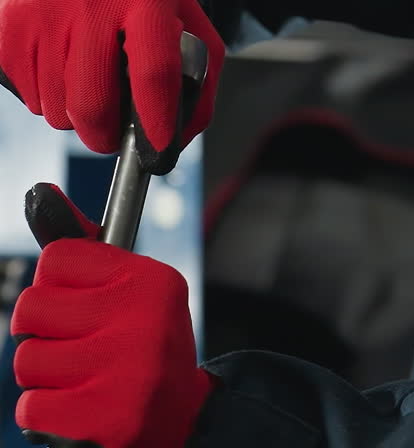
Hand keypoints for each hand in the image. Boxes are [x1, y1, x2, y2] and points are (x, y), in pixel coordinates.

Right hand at [0, 0, 224, 171]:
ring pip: (55, 109)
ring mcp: (42, 8)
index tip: (156, 147)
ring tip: (88, 77)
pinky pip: (28, 97)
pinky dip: (48, 97)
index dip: (156, 119)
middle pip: (92, 103)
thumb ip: (198, 81)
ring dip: (74, 114)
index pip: (153, 68)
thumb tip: (175, 142)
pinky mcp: (7, 25)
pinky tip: (61, 64)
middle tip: (114, 129)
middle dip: (106, 134)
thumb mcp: (186, 19)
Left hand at [13, 183, 214, 447]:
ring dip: (42, 374)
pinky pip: (30, 407)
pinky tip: (71, 406)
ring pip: (26, 359)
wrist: (185, 419)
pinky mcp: (103, 419)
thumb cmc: (148, 345)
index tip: (74, 303)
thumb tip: (39, 194)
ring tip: (75, 376)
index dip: (55, 284)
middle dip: (40, 329)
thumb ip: (88, 252)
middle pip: (32, 306)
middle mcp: (140, 320)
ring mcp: (123, 372)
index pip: (57, 258)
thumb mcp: (134, 290)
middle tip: (67, 342)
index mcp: (148, 280)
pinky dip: (41, 410)